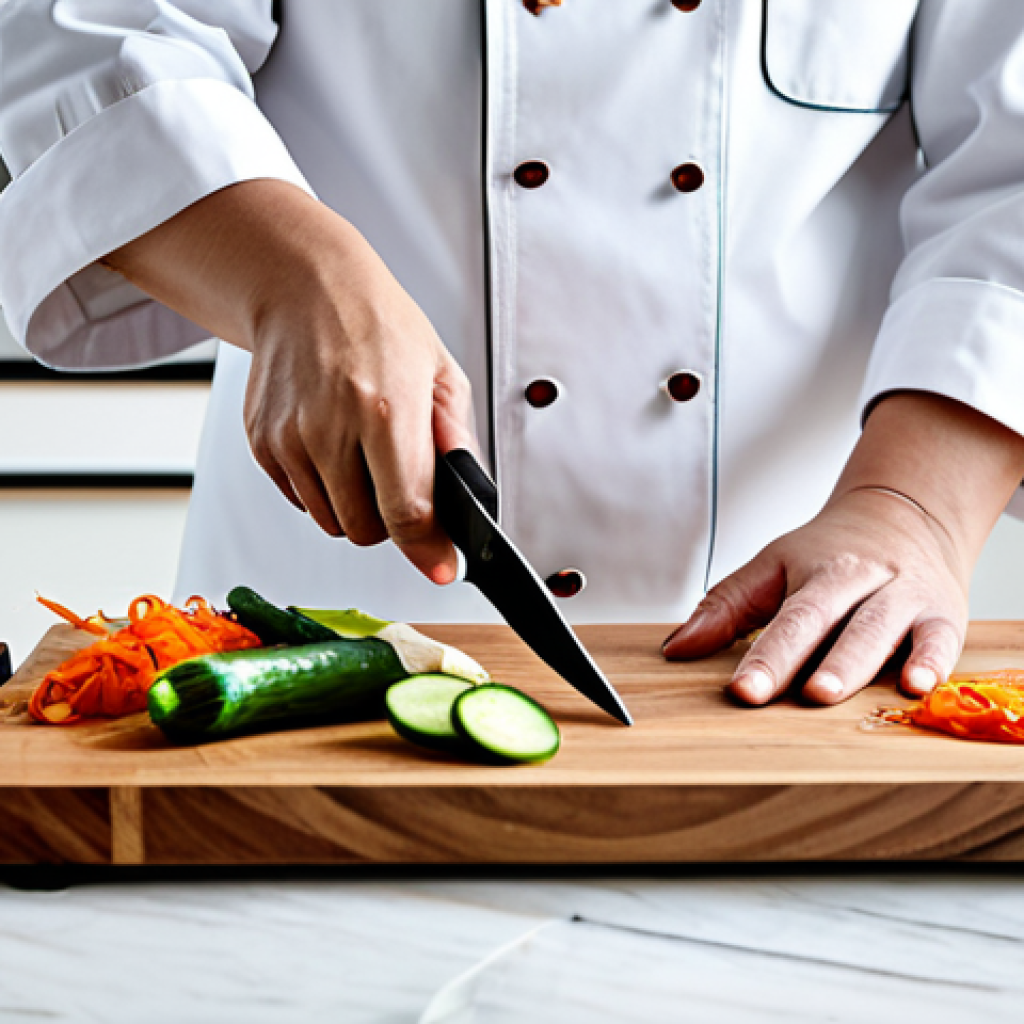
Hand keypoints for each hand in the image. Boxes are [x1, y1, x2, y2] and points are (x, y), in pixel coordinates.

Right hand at [106, 180, 478, 583]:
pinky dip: (323, 490)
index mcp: (384, 409)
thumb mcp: (441, 373)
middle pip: (366, 530)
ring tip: (364, 456)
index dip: (428, 548)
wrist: (305, 286)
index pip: (406, 511)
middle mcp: (329, 427)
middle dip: (391, 523)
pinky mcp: (262, 444)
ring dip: (356, 507)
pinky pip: (301, 501)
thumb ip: (457, 443)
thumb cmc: (379, 324)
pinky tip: (333, 445)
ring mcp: (289, 438)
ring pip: (332, 522)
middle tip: (401, 488)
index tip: (441, 566)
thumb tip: (468, 502)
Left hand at [663, 393, 1023, 704]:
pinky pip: (941, 639)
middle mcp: (859, 581)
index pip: (786, 617)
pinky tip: (917, 686)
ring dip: (857, 663)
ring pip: (880, 630)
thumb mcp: (772, 567)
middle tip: (793, 693)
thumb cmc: (829, 552)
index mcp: (815, 571)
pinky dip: (933, 662)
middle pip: (829, 620)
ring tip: (829, 693)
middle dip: (807, 659)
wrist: (905, 516)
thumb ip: (726, 607)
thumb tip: (675, 649)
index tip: (742, 690)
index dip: (765, 656)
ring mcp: (903, 597)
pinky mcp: (944, 615)